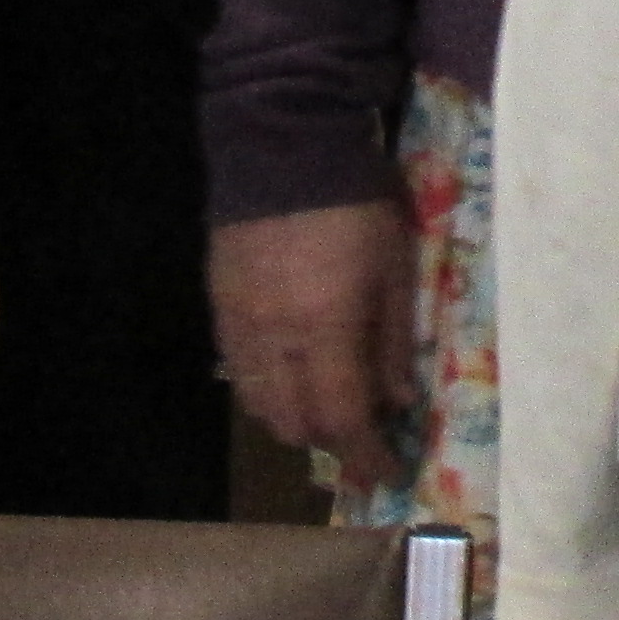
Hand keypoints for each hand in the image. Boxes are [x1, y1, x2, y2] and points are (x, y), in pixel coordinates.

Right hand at [211, 193, 415, 485]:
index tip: (388, 473)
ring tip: (328, 404)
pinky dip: (267, 391)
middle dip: (333, 441)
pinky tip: (292, 375)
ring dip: (296, 420)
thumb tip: (399, 401)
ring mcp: (240, 327)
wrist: (283, 146)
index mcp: (325, 328)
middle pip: (296, 425)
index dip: (366, 455)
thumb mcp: (396, 263)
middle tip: (364, 431)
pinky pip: (239, 376)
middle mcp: (275, 340)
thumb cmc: (357, 201)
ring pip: (261, 408)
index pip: (342, 419)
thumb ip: (394, 338)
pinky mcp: (220, 310)